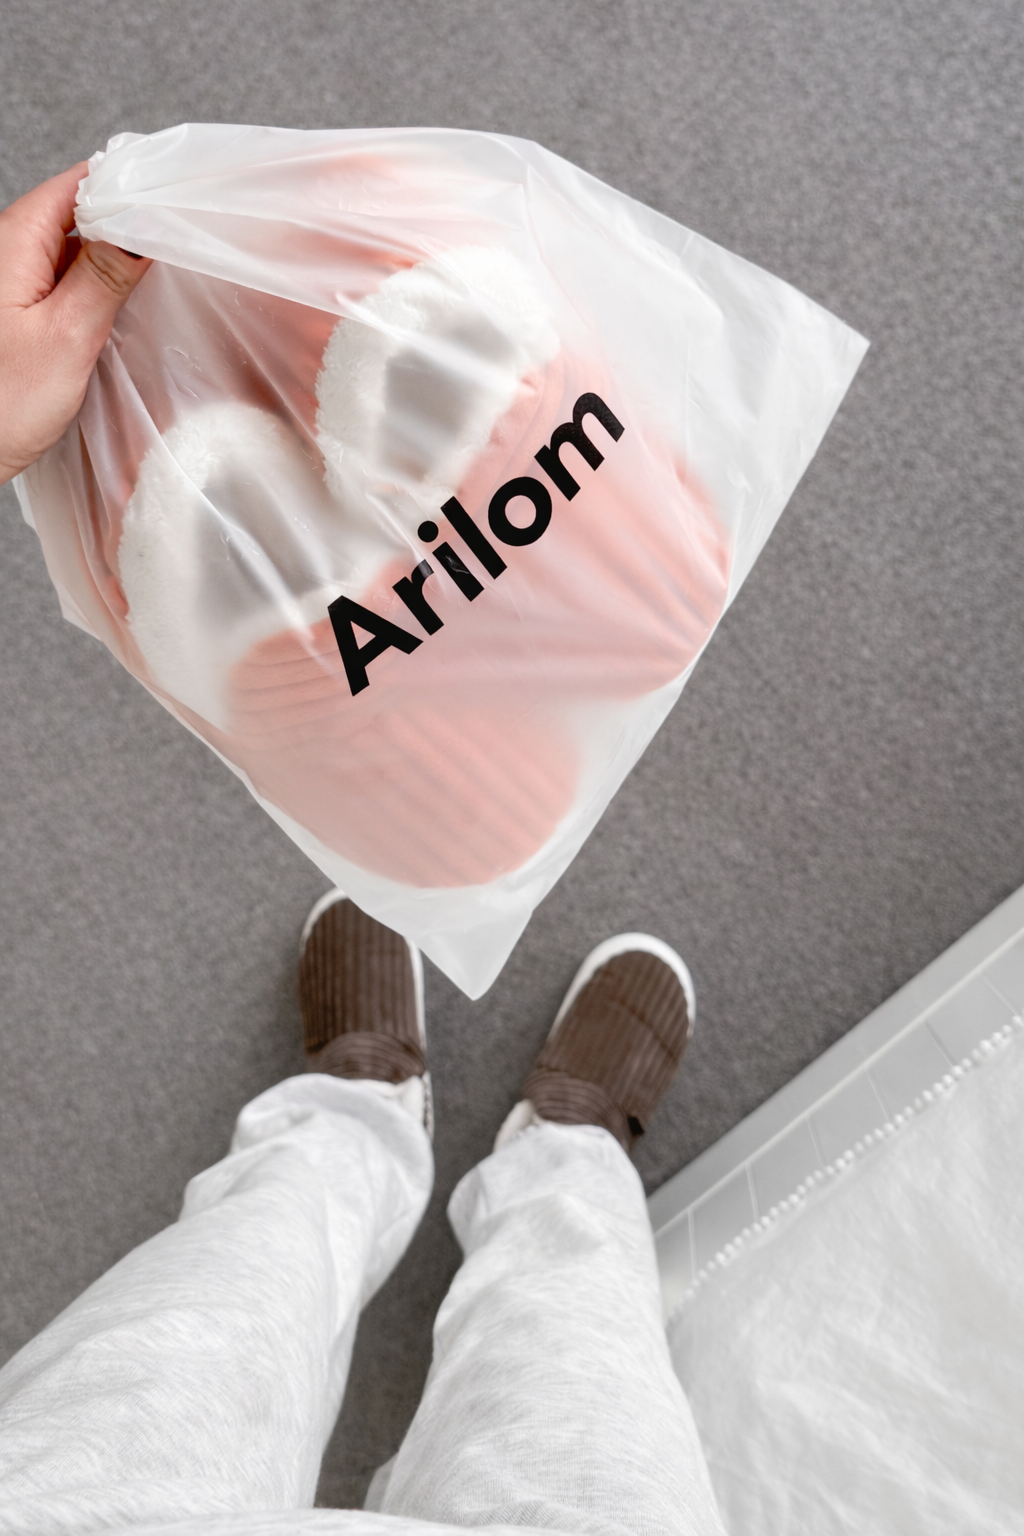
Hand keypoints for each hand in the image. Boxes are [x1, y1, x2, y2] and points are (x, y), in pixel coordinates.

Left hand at [0, 164, 151, 486]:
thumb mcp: (66, 337)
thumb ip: (105, 276)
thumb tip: (141, 226)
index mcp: (14, 238)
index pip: (80, 183)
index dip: (130, 186)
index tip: (176, 202)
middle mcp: (8, 250)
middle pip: (78, 213)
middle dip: (128, 226)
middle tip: (182, 246)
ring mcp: (12, 282)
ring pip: (74, 250)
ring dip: (114, 264)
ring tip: (160, 281)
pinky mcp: (18, 314)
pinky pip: (64, 285)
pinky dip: (96, 293)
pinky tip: (122, 314)